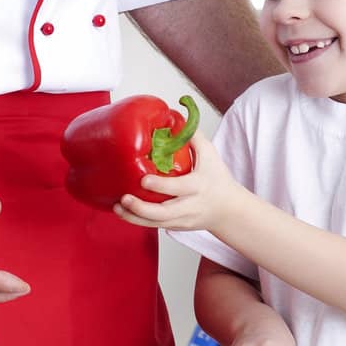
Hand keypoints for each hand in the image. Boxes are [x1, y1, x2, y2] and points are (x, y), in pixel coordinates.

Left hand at [113, 130, 243, 233]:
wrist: (228, 210)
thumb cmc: (218, 179)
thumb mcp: (210, 155)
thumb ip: (193, 137)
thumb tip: (176, 119)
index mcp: (198, 187)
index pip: (178, 188)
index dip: (160, 186)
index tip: (144, 179)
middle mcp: (189, 206)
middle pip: (164, 214)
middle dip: (142, 209)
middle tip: (124, 198)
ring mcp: (182, 219)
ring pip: (156, 223)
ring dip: (134, 217)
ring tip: (117, 207)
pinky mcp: (176, 226)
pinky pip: (155, 225)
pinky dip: (138, 220)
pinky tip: (123, 212)